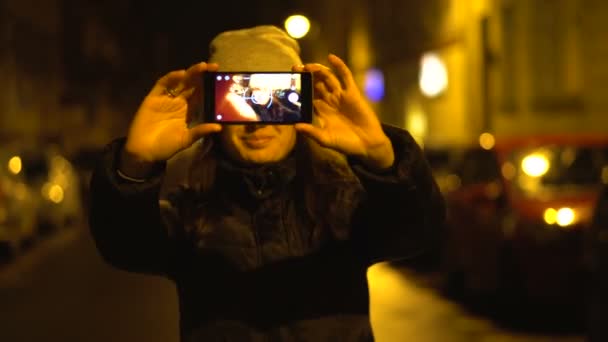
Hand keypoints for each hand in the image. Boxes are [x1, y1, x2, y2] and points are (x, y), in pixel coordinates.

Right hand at [121, 62, 221, 175]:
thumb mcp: (186, 139)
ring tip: (202, 67)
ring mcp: (165, 98)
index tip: (221, 79)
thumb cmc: (166, 146)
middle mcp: (178, 102)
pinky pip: (163, 85)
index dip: (209, 86)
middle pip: (192, 85)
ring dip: (190, 73)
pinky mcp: (153, 98)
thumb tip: (219, 127)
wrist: (145, 152)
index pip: (200, 94)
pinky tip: (181, 74)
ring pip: (180, 82)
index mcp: (187, 110)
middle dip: (202, 75)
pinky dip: (171, 78)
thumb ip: (200, 131)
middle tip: (214, 67)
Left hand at [293, 54, 393, 169]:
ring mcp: (340, 95)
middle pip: (315, 83)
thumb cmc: (345, 143)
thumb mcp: (325, 139)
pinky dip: (339, 66)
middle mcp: (329, 100)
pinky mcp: (352, 92)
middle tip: (295, 68)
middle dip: (305, 75)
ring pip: (327, 77)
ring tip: (307, 66)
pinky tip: (331, 57)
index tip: (288, 82)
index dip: (298, 88)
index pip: (306, 95)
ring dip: (318, 70)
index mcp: (320, 111)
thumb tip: (296, 126)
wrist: (367, 144)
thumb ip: (311, 132)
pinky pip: (345, 76)